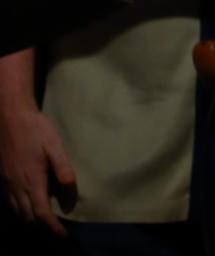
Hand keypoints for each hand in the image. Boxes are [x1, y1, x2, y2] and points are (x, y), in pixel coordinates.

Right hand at [0, 106, 75, 235]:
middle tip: (55, 224)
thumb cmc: (35, 129)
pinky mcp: (2, 178)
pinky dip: (18, 208)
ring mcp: (7, 183)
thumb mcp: (54, 144)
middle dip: (41, 224)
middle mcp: (17, 186)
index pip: (41, 213)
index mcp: (32, 180)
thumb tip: (70, 185)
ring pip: (17, 212)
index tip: (62, 234)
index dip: (52, 227)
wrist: (11, 117)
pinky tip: (27, 201)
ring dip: (29, 218)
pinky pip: (9, 202)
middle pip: (28, 217)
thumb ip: (62, 166)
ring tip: (43, 215)